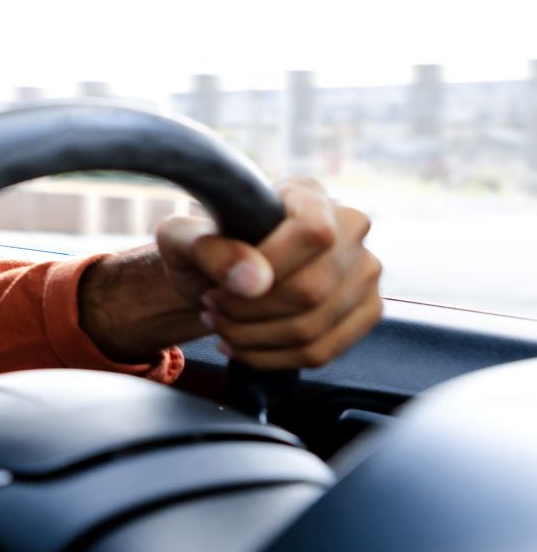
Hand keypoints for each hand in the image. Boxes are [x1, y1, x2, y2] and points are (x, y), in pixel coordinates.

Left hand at [156, 177, 382, 369]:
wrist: (220, 276)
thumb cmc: (204, 249)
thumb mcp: (183, 239)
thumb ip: (211, 250)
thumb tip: (254, 279)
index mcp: (308, 193)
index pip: (313, 232)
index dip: (270, 266)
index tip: (222, 285)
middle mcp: (350, 227)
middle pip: (312, 289)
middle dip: (248, 311)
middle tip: (211, 308)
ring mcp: (365, 271)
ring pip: (314, 327)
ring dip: (253, 338)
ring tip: (221, 325)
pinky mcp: (366, 312)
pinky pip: (322, 351)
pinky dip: (271, 358)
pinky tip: (241, 345)